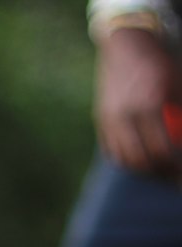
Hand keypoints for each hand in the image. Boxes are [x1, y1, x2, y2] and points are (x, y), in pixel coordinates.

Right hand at [95, 26, 181, 176]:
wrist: (125, 43)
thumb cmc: (157, 62)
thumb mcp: (176, 83)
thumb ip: (180, 112)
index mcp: (147, 106)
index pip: (160, 150)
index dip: (172, 167)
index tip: (180, 173)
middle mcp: (125, 116)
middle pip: (140, 161)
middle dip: (157, 174)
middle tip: (169, 177)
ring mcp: (109, 119)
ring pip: (122, 159)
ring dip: (140, 169)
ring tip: (153, 171)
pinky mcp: (99, 120)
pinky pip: (111, 150)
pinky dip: (124, 159)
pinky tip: (137, 160)